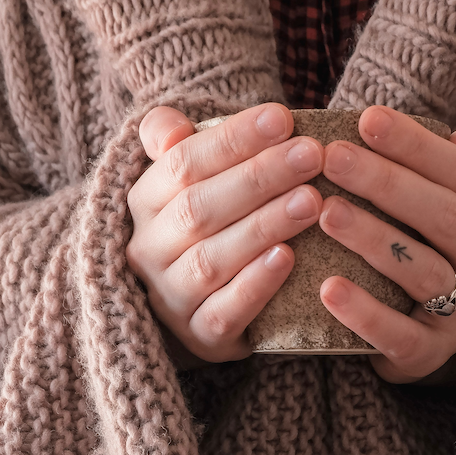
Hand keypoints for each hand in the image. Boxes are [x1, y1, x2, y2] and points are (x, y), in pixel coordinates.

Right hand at [126, 103, 323, 362]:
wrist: (200, 305)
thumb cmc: (206, 225)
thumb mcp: (184, 179)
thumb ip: (172, 141)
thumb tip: (169, 128)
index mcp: (144, 204)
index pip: (181, 164)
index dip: (233, 140)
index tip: (283, 118)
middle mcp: (148, 251)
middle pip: (198, 209)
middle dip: (258, 178)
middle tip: (311, 156)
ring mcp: (171, 298)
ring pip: (211, 260)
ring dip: (263, 227)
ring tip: (311, 201)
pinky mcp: (199, 336)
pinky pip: (224, 311)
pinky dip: (256, 285)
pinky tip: (289, 257)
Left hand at [318, 106, 455, 383]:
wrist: (408, 343)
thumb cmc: (412, 262)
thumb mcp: (429, 219)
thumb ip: (438, 178)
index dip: (416, 144)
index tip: (366, 119)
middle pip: (442, 215)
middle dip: (386, 182)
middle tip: (332, 158)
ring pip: (423, 270)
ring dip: (373, 238)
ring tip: (326, 213)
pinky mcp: (429, 354)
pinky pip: (398, 334)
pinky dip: (363, 312)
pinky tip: (327, 289)